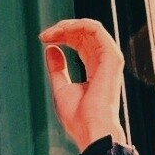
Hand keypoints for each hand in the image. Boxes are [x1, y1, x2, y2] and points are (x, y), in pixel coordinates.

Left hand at [38, 18, 127, 150]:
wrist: (90, 129)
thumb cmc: (77, 116)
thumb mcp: (61, 88)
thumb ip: (57, 69)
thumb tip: (50, 49)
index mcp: (95, 68)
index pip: (81, 43)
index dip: (62, 37)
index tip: (42, 40)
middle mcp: (104, 61)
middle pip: (85, 35)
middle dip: (63, 30)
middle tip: (43, 35)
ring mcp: (109, 59)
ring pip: (91, 29)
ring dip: (69, 26)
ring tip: (50, 32)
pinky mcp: (111, 58)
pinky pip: (96, 31)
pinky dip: (78, 26)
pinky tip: (63, 30)